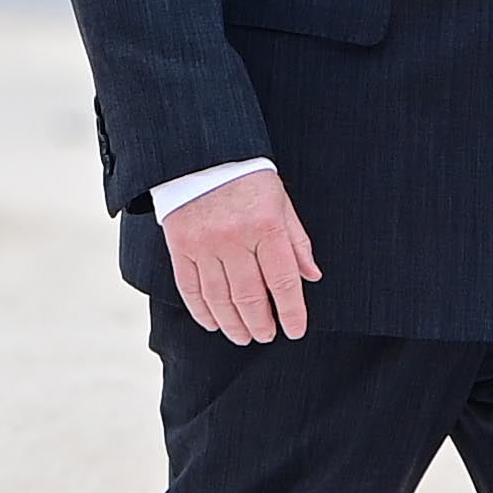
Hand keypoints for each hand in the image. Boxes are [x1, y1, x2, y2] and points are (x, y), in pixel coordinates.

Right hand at [162, 170, 320, 343]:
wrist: (202, 155)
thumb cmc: (250, 179)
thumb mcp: (282, 203)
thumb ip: (297, 241)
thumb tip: (312, 276)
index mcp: (266, 226)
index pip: (283, 280)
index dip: (292, 311)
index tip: (296, 331)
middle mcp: (234, 238)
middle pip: (250, 296)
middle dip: (261, 323)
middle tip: (267, 336)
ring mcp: (204, 245)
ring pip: (219, 298)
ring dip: (233, 324)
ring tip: (244, 337)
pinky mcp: (180, 247)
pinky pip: (190, 289)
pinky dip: (202, 311)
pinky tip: (213, 323)